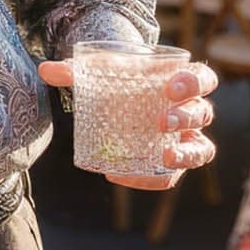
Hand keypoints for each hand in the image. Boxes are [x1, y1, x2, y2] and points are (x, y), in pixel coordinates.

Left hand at [39, 57, 217, 190]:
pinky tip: (121, 175)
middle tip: (162, 122)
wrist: (121, 94)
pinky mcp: (171, 161)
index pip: (202, 79)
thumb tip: (45, 70)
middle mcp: (191, 110)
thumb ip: (76, 70)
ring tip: (166, 156)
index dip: (193, 83)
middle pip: (203, 114)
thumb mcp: (101, 70)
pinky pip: (170, 176)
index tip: (170, 87)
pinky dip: (151, 180)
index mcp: (182, 81)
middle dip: (187, 118)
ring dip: (186, 154)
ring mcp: (185, 138)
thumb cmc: (120, 78)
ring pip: (201, 150)